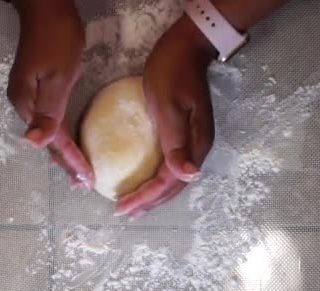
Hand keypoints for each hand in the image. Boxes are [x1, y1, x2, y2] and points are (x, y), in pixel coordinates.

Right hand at [8, 0, 92, 187]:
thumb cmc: (56, 38)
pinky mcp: (37, 88)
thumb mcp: (57, 76)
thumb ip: (48, 111)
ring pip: (49, 132)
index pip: (52, 140)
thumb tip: (33, 144)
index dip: (70, 161)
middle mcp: (24, 105)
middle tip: (84, 184)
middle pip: (47, 140)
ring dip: (64, 152)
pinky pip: (51, 119)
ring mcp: (29, 96)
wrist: (45, 6)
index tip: (88, 180)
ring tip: (78, 173)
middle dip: (66, 163)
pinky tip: (69, 142)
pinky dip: (62, 134)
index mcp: (27, 104)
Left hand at [116, 16, 216, 216]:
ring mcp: (195, 142)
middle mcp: (198, 149)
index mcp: (195, 144)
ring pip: (174, 179)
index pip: (168, 182)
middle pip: (173, 187)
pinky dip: (157, 179)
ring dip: (154, 195)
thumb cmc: (172, 73)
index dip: (146, 198)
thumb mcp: (168, 106)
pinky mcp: (188, 135)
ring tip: (134, 206)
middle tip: (123, 212)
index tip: (121, 207)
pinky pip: (172, 166)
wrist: (187, 48)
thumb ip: (176, 141)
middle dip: (148, 202)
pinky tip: (145, 181)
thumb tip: (189, 176)